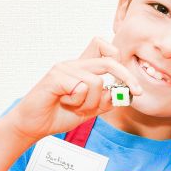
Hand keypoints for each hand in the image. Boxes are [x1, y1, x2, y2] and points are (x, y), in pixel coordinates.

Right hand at [3, 37, 142, 142]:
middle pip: (109, 59)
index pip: (102, 45)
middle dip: (127, 76)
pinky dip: (77, 101)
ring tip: (75, 106)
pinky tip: (64, 103)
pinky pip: (81, 87)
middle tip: (137, 91)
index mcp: (82, 68)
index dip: (117, 56)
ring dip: (91, 102)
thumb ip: (106, 101)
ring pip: (97, 81)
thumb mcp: (89, 110)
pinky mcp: (55, 77)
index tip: (127, 77)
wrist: (33, 125)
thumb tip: (123, 93)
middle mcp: (74, 64)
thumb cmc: (59, 114)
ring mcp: (64, 68)